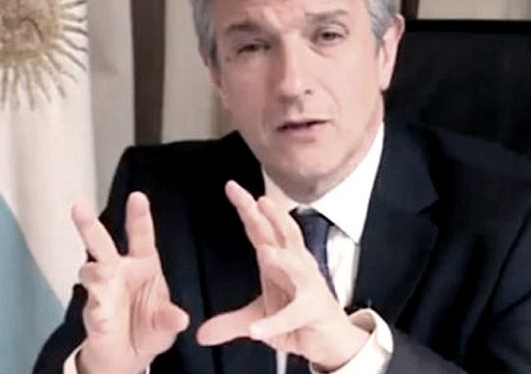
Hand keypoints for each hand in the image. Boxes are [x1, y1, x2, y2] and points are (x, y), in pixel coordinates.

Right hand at [72, 192, 188, 373]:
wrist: (128, 355)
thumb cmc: (149, 326)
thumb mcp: (166, 322)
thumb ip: (169, 318)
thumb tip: (179, 319)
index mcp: (143, 263)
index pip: (140, 235)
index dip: (139, 216)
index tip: (137, 197)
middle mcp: (118, 271)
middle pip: (101, 244)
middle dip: (89, 226)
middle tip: (79, 207)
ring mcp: (102, 291)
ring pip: (91, 272)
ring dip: (94, 272)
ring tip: (101, 273)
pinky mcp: (93, 314)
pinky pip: (92, 310)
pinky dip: (98, 314)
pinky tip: (103, 319)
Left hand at [196, 181, 368, 370]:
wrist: (330, 342)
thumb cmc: (300, 320)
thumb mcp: (258, 319)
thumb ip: (229, 324)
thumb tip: (200, 333)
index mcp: (279, 262)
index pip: (262, 229)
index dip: (248, 208)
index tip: (232, 187)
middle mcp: (296, 267)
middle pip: (284, 236)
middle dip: (271, 217)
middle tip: (257, 201)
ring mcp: (308, 287)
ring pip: (297, 268)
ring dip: (282, 260)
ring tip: (266, 253)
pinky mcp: (313, 311)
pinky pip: (293, 315)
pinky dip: (275, 321)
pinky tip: (257, 329)